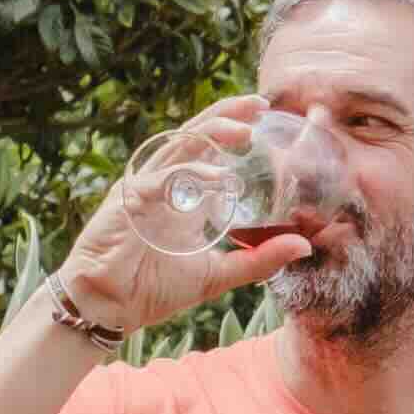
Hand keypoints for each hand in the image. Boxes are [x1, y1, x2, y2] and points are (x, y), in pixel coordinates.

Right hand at [52, 101, 314, 348]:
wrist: (110, 309)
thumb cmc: (153, 289)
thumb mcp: (218, 274)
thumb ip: (259, 260)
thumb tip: (304, 247)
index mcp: (181, 193)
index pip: (208, 146)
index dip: (234, 125)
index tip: (266, 114)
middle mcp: (163, 182)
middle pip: (194, 134)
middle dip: (226, 114)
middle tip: (259, 105)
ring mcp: (144, 188)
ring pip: (178, 148)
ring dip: (211, 134)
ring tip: (244, 133)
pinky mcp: (127, 202)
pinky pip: (160, 180)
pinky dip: (188, 176)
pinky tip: (217, 179)